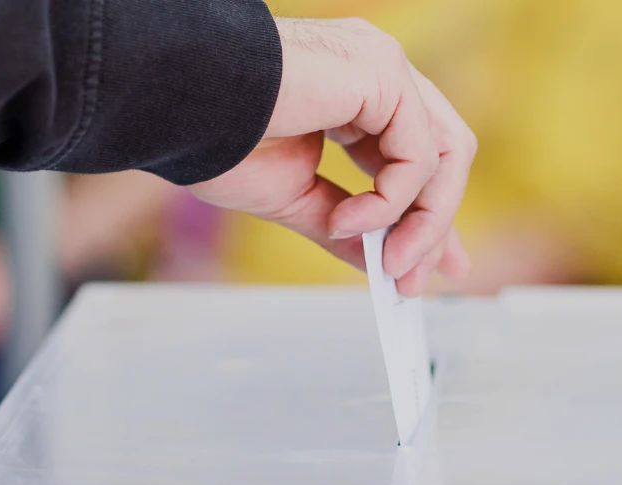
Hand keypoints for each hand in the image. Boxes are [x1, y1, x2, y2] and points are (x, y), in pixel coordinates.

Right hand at [189, 18, 475, 295]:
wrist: (178, 105)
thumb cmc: (213, 135)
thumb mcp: (293, 197)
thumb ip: (344, 225)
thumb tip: (381, 262)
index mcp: (352, 93)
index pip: (413, 154)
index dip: (427, 212)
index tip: (429, 265)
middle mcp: (374, 73)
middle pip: (440, 154)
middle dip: (434, 223)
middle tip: (412, 280)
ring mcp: (382, 67)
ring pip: (443, 155)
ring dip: (423, 222)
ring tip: (389, 263)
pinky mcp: (383, 72)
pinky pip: (418, 154)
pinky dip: (393, 201)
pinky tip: (349, 221)